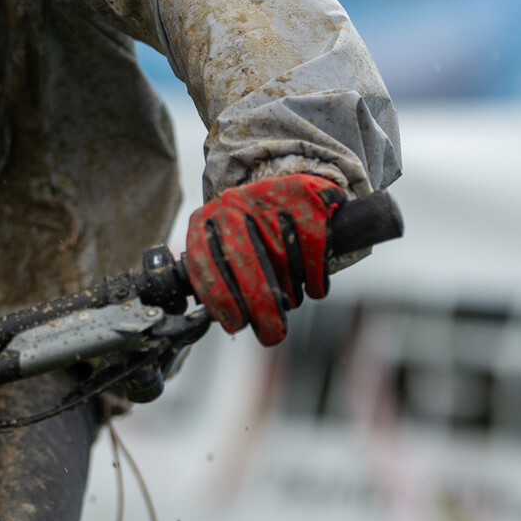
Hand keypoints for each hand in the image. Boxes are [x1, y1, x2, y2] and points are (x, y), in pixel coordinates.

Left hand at [183, 174, 342, 346]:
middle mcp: (230, 205)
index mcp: (204, 221)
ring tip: (291, 301)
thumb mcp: (222, 246)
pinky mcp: (302, 195)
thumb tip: (222, 319)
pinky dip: (316, 277)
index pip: (206, 266)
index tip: (235, 326)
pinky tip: (316, 290)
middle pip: (245, 265)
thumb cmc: (250, 231)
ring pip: (282, 258)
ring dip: (291, 292)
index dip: (220, 302)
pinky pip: (312, 246)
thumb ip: (217, 275)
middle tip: (272, 334)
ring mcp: (266, 197)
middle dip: (260, 308)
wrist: (283, 186)